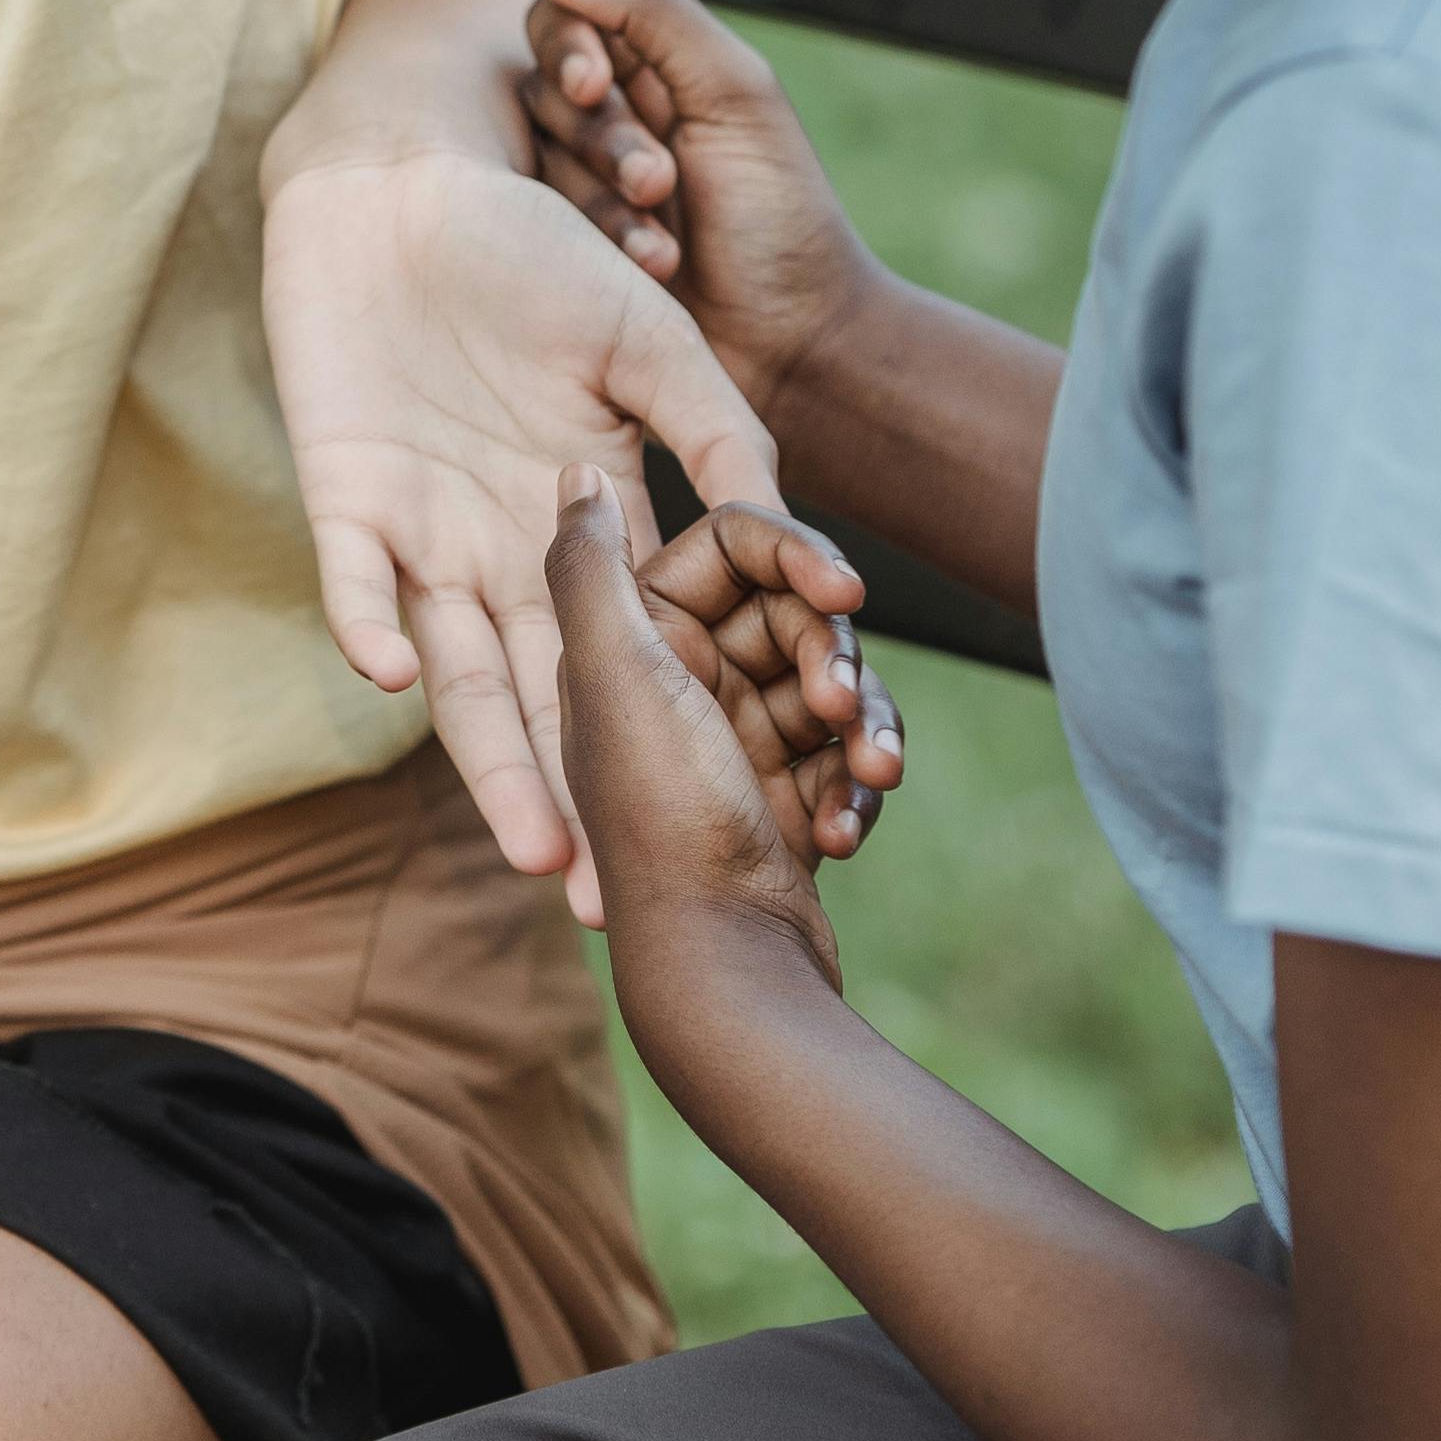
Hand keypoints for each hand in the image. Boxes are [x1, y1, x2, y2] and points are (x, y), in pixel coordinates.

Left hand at [261, 146, 886, 905]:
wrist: (405, 179)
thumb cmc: (536, 251)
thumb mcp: (650, 344)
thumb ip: (719, 437)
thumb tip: (822, 552)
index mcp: (591, 528)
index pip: (642, 657)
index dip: (676, 740)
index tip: (725, 831)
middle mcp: (508, 553)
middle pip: (549, 700)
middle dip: (577, 800)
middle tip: (609, 904)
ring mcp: (423, 533)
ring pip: (460, 675)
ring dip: (490, 760)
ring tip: (533, 848)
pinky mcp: (343, 496)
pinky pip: (354, 581)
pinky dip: (372, 623)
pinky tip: (405, 674)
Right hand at [525, 0, 878, 421]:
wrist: (796, 344)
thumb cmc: (779, 214)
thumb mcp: (733, 91)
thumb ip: (649, 9)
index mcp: (651, 68)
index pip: (564, 19)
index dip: (566, 46)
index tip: (595, 86)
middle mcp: (607, 119)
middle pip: (541, 91)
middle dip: (596, 137)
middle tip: (657, 181)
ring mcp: (581, 187)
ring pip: (536, 161)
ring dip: (600, 198)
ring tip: (664, 242)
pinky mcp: (564, 252)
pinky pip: (534, 226)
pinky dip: (596, 241)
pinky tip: (650, 268)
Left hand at [547, 465, 848, 1005]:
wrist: (720, 974)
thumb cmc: (666, 819)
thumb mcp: (617, 675)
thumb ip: (587, 563)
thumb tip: (572, 467)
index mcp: (628, 636)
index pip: (735, 546)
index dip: (797, 557)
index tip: (846, 592)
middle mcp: (672, 681)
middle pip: (792, 615)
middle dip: (832, 657)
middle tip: (840, 709)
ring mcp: (729, 742)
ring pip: (830, 684)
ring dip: (861, 726)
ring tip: (868, 774)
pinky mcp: (777, 799)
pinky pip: (842, 758)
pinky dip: (853, 787)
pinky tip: (843, 832)